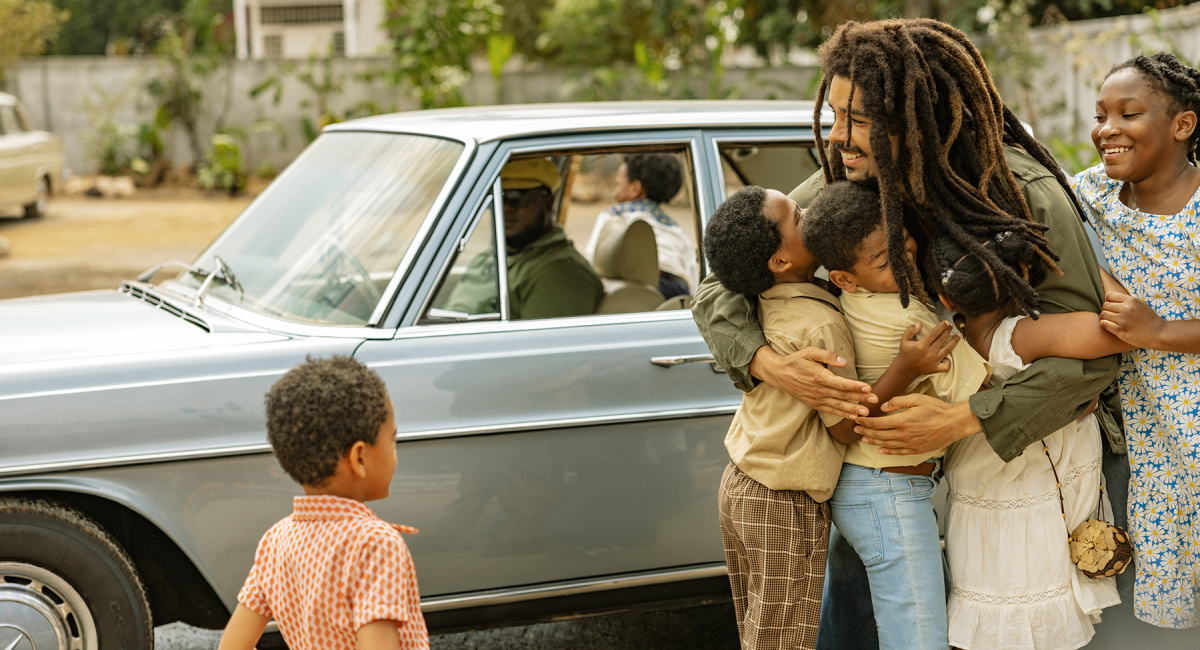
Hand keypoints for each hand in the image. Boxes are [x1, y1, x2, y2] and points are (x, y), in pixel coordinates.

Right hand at [752, 346, 874, 419]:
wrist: (779, 374)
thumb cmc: (796, 361)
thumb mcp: (810, 352)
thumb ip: (827, 356)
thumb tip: (844, 362)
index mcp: (819, 377)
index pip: (841, 383)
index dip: (855, 386)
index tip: (868, 388)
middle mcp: (818, 390)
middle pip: (843, 395)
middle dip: (860, 398)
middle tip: (875, 400)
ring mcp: (816, 399)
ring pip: (838, 405)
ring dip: (853, 409)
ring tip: (866, 413)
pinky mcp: (814, 404)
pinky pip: (830, 410)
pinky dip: (842, 414)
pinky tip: (852, 416)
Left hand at [854, 394, 979, 454]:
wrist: (954, 423)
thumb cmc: (936, 409)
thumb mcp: (916, 399)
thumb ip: (897, 402)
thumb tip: (883, 406)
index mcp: (902, 421)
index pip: (877, 423)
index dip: (865, 422)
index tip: (857, 419)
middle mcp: (903, 435)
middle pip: (879, 435)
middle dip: (865, 431)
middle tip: (855, 429)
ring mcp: (910, 444)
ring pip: (886, 445)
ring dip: (873, 441)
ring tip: (863, 438)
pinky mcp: (916, 450)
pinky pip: (898, 452)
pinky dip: (887, 451)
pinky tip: (880, 449)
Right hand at [894, 321, 958, 374]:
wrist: (905, 368)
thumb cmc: (905, 352)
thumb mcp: (904, 339)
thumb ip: (911, 330)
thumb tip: (920, 323)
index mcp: (921, 345)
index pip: (934, 333)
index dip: (941, 326)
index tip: (946, 322)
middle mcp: (928, 353)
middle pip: (942, 339)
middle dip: (948, 331)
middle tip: (951, 325)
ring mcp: (933, 361)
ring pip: (948, 350)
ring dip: (954, 341)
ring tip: (958, 335)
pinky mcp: (935, 368)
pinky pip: (946, 365)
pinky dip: (948, 361)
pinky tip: (948, 356)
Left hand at [1100, 292, 1163, 347]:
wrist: (1159, 333)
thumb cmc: (1150, 319)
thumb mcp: (1142, 305)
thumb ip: (1129, 301)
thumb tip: (1116, 297)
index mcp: (1131, 301)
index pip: (1109, 296)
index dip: (1109, 301)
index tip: (1112, 307)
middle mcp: (1126, 308)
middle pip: (1105, 305)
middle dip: (1106, 310)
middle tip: (1110, 315)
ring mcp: (1123, 319)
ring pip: (1103, 314)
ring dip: (1104, 318)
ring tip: (1109, 321)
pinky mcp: (1120, 330)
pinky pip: (1104, 324)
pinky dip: (1104, 324)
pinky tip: (1109, 326)